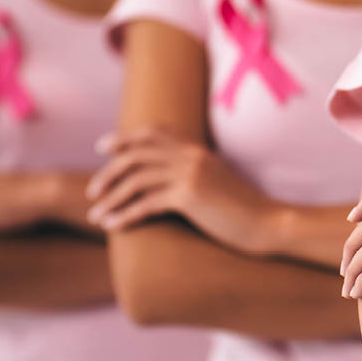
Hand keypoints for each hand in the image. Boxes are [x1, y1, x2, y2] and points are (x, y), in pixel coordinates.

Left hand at [86, 127, 280, 253]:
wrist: (268, 224)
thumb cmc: (245, 210)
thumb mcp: (218, 182)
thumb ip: (195, 173)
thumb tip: (170, 182)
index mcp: (197, 149)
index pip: (153, 134)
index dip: (124, 138)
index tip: (103, 147)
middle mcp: (191, 156)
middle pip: (137, 155)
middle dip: (109, 172)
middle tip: (92, 190)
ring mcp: (190, 174)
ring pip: (136, 180)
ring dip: (111, 198)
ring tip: (95, 214)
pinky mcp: (189, 196)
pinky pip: (146, 204)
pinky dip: (124, 215)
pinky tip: (111, 226)